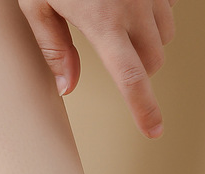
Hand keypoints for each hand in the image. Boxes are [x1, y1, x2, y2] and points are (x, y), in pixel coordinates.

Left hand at [18, 0, 176, 137]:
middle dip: (139, 72)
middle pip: (153, 61)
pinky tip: (130, 11)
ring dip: (148, 46)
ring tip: (120, 35)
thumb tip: (67, 86)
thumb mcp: (36, 5)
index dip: (144, 109)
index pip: (131, 79)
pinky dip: (154, 18)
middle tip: (115, 66)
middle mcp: (135, 7)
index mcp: (104, 23)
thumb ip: (53, 48)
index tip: (154, 130)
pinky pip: (167, 7)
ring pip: (165, 36)